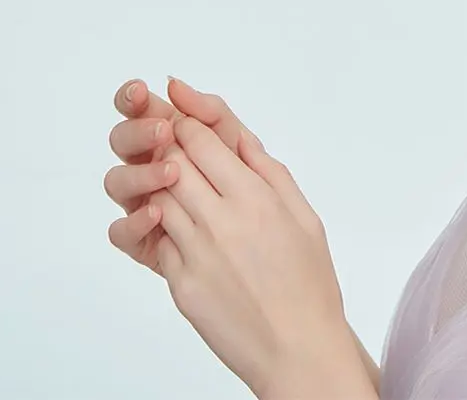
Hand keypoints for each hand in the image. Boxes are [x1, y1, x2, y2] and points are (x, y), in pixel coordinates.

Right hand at [104, 77, 264, 272]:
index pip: (140, 109)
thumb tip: (174, 85)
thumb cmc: (258, 196)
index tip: (140, 92)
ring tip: (171, 171)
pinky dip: (133, 220)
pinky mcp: (147, 243)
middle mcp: (153, 165)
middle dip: (138, 131)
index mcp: (173, 137)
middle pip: (123, 141)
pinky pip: (122, 231)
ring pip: (118, 182)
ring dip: (140, 172)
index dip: (133, 98)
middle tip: (163, 132)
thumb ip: (212, 113)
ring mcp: (147, 202)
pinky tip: (156, 213)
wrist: (275, 257)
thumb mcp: (242, 147)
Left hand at [150, 115, 352, 397]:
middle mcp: (221, 220)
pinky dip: (161, 226)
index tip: (185, 118)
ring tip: (173, 181)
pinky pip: (158, 240)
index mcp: (255, 197)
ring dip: (161, 184)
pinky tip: (177, 224)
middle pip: (173, 163)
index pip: (202, 142)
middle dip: (168, 146)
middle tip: (170, 140)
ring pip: (159, 197)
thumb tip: (241, 140)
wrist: (296, 348)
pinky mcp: (179, 283)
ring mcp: (195, 252)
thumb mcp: (303, 215)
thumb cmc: (308, 283)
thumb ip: (269, 172)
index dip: (188, 124)